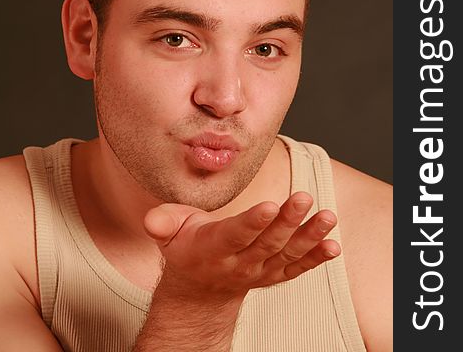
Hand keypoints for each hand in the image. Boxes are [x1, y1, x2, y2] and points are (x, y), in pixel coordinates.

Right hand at [143, 192, 339, 299]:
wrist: (201, 288)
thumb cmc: (188, 248)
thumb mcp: (170, 233)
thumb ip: (163, 223)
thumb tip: (152, 219)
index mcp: (213, 248)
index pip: (234, 235)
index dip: (252, 222)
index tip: (270, 205)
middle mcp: (239, 263)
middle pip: (266, 242)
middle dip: (287, 220)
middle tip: (304, 197)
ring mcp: (260, 271)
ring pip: (287, 254)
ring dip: (309, 237)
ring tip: (328, 217)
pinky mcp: (274, 274)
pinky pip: (297, 268)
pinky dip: (316, 258)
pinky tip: (333, 245)